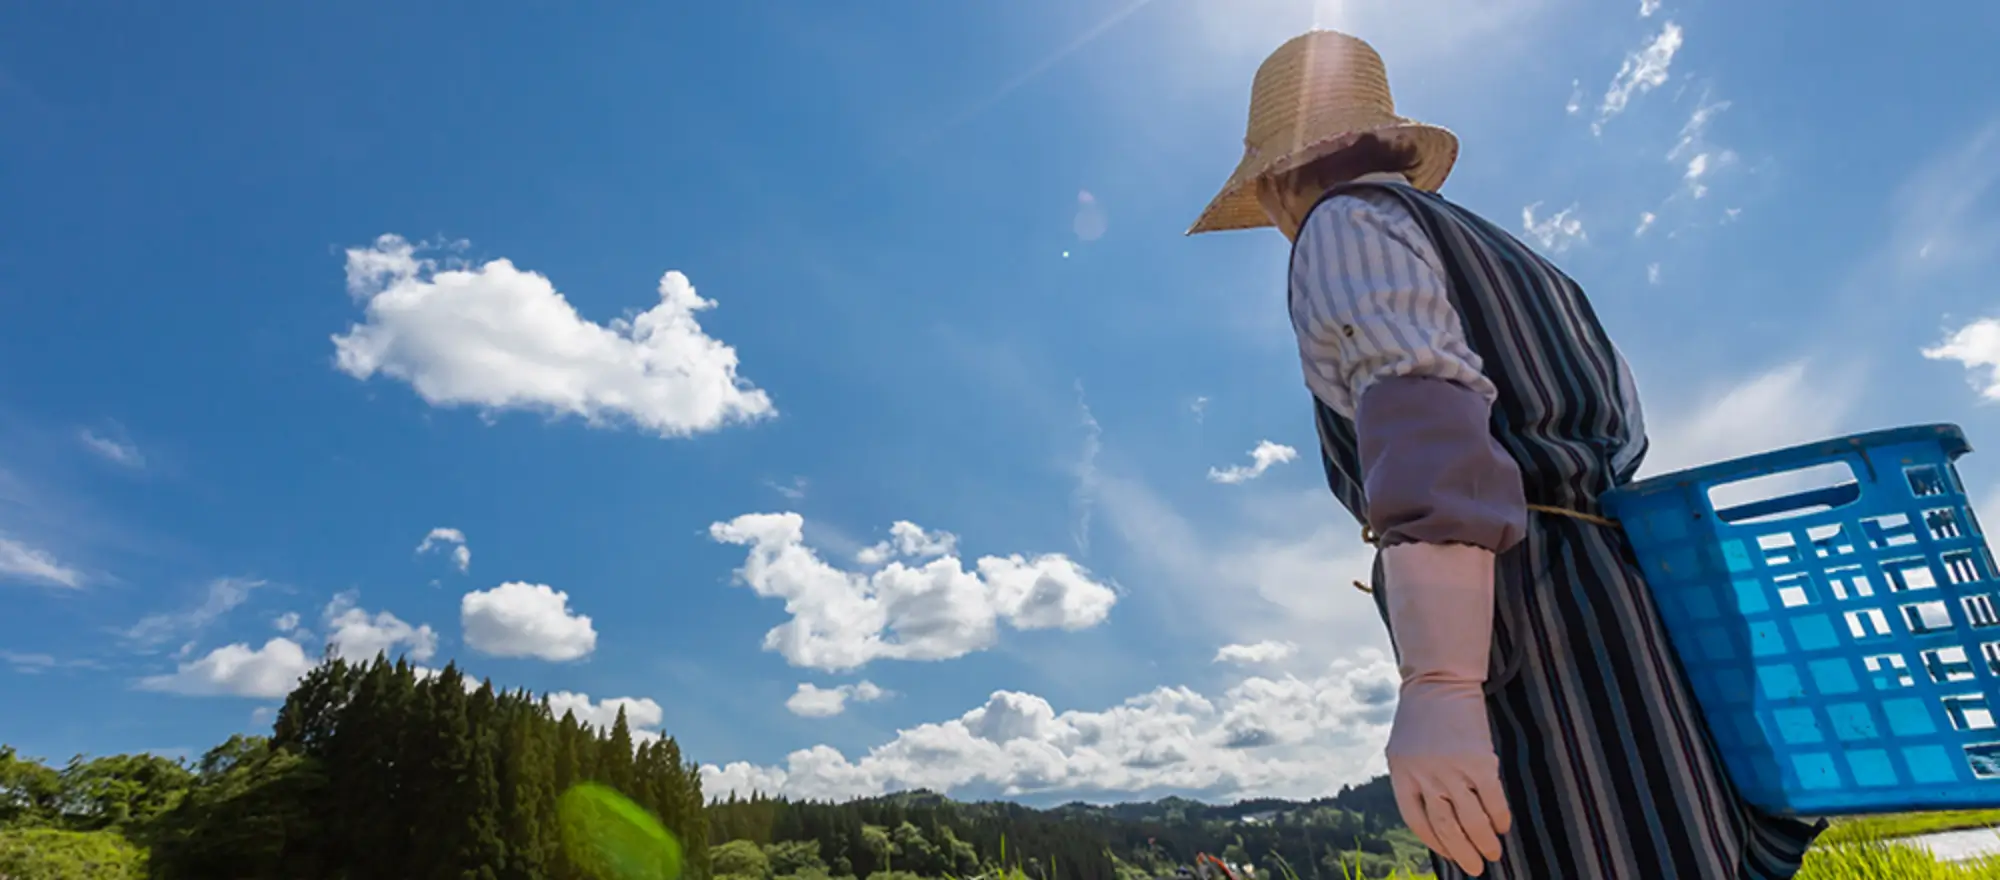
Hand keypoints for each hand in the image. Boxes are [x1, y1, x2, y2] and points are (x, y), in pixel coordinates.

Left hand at [1386, 680, 1510, 875]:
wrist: (1439, 679)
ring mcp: (1452, 769)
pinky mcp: (1479, 760)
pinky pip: (1492, 799)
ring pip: (1471, 818)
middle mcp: (1425, 775)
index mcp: (1402, 774)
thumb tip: (1434, 817)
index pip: (1417, 821)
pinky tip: (1503, 826)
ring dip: (1483, 841)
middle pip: (1446, 826)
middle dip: (1463, 851)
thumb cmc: (1421, 715)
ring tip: (1493, 854)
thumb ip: (1413, 780)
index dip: (1435, 843)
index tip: (1449, 855)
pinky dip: (1499, 817)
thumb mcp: (1402, 749)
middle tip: (1476, 868)